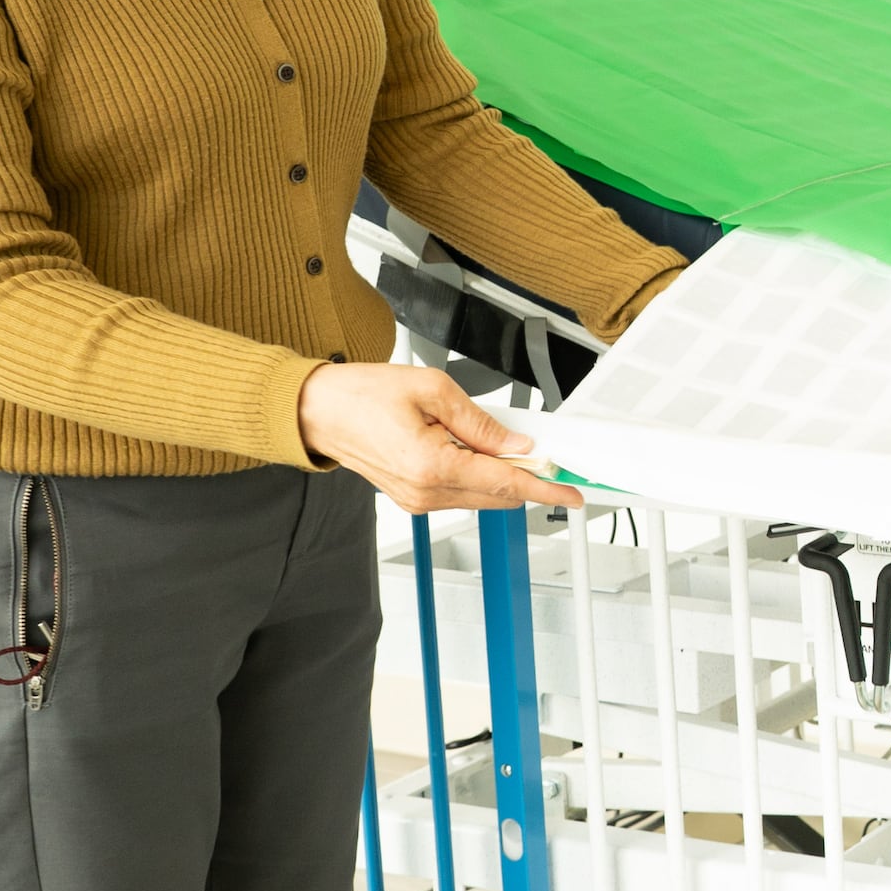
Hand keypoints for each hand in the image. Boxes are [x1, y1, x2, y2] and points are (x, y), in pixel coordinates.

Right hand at [296, 363, 578, 514]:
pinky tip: (468, 449)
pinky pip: (460, 492)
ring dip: (496, 472)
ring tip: (484, 437)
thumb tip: (515, 442)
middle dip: (523, 474)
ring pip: (480, 495)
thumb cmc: (363, 395)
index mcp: (431, 466)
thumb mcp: (433, 390)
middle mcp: (425, 492)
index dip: (544, 489)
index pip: (505, 483)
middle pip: (498, 494)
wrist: (320, 411)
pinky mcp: (413, 498)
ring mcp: (417, 500)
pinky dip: (475, 474)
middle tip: (537, 448)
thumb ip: (480, 421)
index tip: (570, 494)